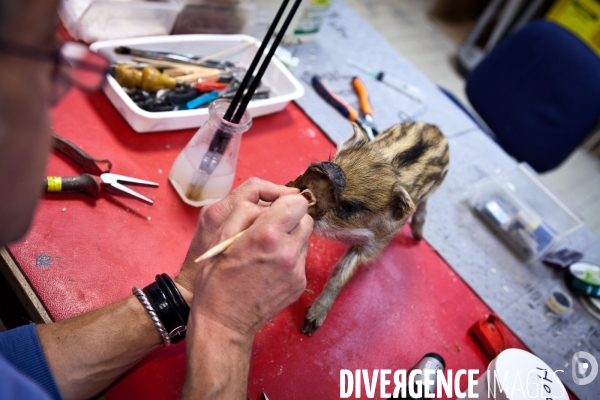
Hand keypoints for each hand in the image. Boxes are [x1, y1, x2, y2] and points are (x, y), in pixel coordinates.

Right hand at [175, 178, 300, 295]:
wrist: (224, 322)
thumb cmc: (216, 279)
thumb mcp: (220, 237)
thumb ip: (245, 212)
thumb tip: (267, 204)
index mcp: (267, 235)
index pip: (297, 202)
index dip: (285, 202)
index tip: (275, 210)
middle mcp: (287, 251)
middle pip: (306, 219)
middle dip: (291, 219)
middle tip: (271, 229)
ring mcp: (297, 270)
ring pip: (305, 239)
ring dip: (291, 238)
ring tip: (267, 250)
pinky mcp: (300, 284)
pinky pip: (301, 259)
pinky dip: (290, 258)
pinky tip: (270, 268)